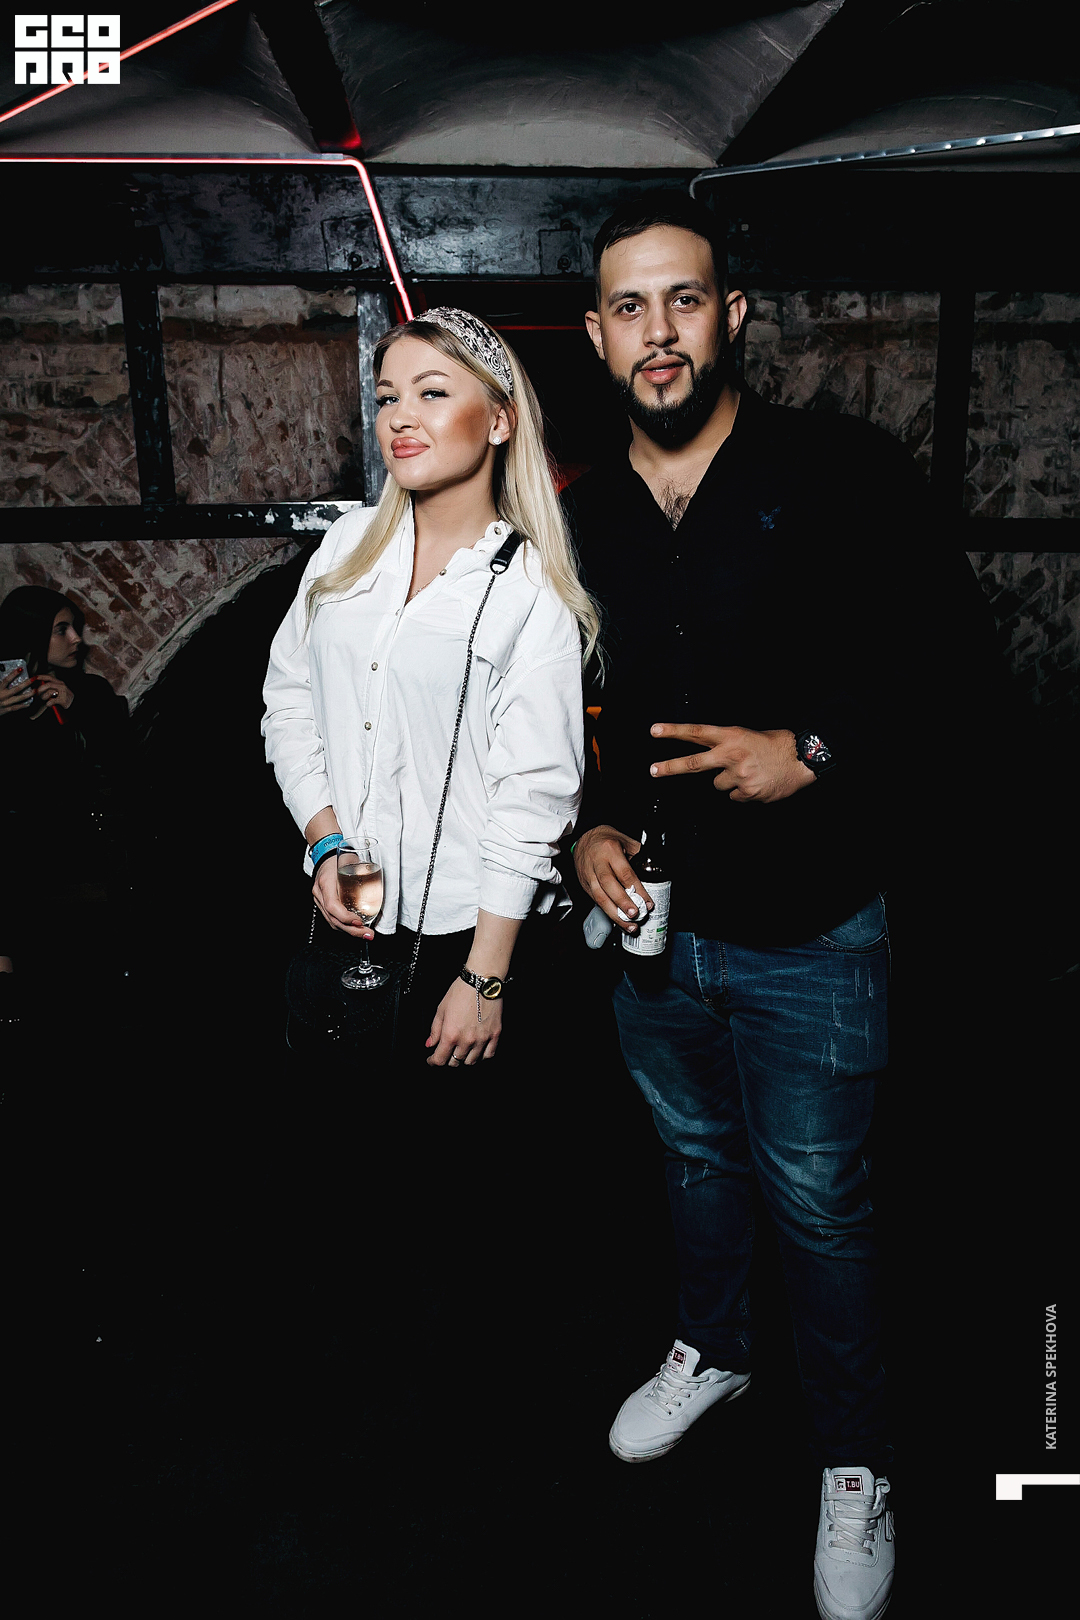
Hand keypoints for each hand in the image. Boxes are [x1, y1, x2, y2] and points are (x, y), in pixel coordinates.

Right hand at [0, 666, 33, 715]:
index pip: (7, 680)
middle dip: (26, 683)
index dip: (14, 674)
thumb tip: (2, 672)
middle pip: (17, 688)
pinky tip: (29, 702)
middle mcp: (3, 695)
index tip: (21, 669)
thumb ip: (0, 682)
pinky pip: (17, 707)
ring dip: (29, 694)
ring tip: (35, 690)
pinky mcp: (7, 709)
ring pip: (20, 698)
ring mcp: (6, 703)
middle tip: (33, 678)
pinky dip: (24, 705)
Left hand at [33, 675, 73, 709]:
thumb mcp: (58, 690)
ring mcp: (63, 693)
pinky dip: (48, 703)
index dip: (41, 676)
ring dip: (44, 697)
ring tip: (44, 700)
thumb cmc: (64, 698)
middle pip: (48, 684)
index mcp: (60, 683)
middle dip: (41, 688)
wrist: (74, 705)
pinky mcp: (63, 700)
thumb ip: (50, 687)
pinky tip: (48, 704)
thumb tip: (39, 685)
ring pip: (49, 692)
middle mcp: (62, 686)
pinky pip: (51, 701)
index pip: (50, 677)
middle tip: (37, 692)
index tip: (34, 677)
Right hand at [312, 854, 374, 938]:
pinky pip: (332, 918)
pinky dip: (344, 925)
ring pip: (332, 921)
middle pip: (333, 918)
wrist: (326, 854)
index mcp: (326, 882)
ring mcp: (319, 899)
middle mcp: (319, 893)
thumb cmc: (340, 856)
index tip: (359, 921)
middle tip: (368, 934)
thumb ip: (364, 872)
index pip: (332, 905)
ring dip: (349, 930)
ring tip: (365, 934)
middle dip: (351, 930)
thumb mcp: (352, 861)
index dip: (346, 917)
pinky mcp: (322, 903)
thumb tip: (381, 884)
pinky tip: (355, 928)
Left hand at [426, 976, 502, 1065]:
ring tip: (461, 1053)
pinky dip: (481, 1057)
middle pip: (455, 1062)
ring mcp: (482, 1039)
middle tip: (446, 1054)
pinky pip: (488, 1055)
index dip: (433, 1062)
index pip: (440, 1059)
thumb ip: (435, 1030)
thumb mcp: (441, 1009)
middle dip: (447, 1060)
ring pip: (471, 1061)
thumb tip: (430, 1044)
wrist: (482, 981)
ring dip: (463, 1060)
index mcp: (451, 1034)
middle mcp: (467, 1040)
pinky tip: (477, 1052)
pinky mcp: (495, 1035)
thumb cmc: (461, 991)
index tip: (431, 1060)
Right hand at [573, 823, 652, 931]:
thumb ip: (639, 855)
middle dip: (623, 903)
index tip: (647, 902)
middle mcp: (597, 863)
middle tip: (635, 914)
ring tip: (628, 925)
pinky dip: (608, 912)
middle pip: (609, 886)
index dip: (637, 889)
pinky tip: (618, 921)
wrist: (583, 838)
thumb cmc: (606, 839)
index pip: (625, 873)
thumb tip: (654, 871)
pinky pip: (596, 901)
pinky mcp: (584, 884)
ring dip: (615, 914)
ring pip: (599, 897)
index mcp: (610, 850)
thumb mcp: (626, 840)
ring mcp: (588, 875)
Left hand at [649, 723, 815, 802]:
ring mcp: (739, 775)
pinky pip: (735, 796)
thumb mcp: (748, 736)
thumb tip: (709, 760)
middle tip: (653, 770)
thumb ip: (726, 745)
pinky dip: (743, 792)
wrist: (801, 759)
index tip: (654, 731)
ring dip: (729, 781)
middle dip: (670, 766)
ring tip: (750, 772)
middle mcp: (732, 755)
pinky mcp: (747, 792)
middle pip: (694, 762)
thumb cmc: (777, 745)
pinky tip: (757, 782)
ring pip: (718, 784)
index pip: (697, 732)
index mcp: (732, 736)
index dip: (674, 731)